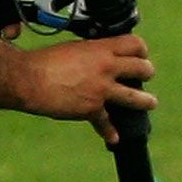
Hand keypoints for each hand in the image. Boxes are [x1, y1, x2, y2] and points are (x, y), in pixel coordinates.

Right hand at [21, 34, 156, 143]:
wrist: (30, 79)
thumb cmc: (47, 61)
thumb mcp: (75, 48)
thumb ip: (94, 53)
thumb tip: (102, 58)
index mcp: (102, 49)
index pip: (135, 44)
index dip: (141, 49)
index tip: (140, 54)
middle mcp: (106, 68)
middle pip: (142, 68)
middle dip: (146, 72)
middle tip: (145, 75)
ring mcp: (101, 90)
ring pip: (135, 97)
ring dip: (146, 101)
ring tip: (151, 103)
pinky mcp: (92, 109)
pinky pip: (106, 124)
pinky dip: (110, 133)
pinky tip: (114, 138)